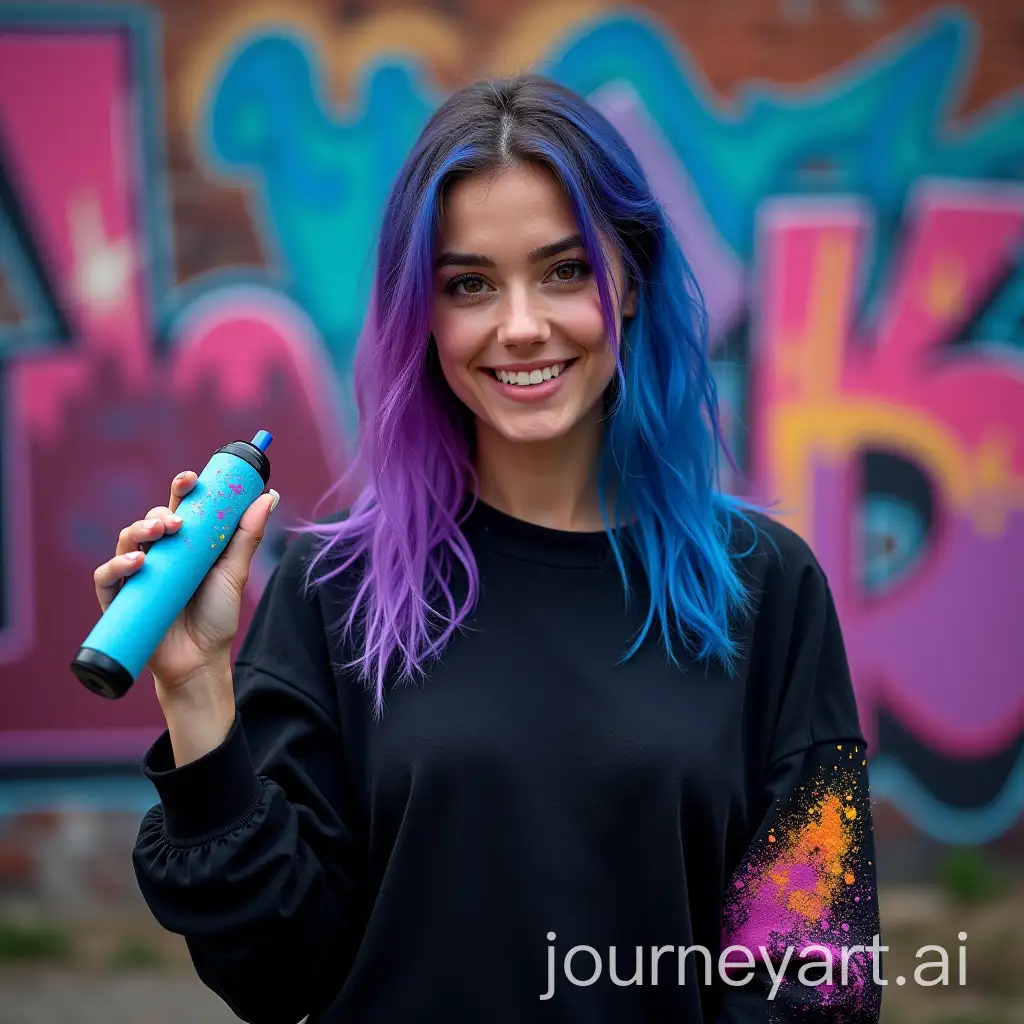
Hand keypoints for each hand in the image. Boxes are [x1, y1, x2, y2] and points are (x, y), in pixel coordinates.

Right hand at [93, 470, 279, 706]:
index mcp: (184, 544)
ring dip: (140, 530)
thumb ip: (247, 535)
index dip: (181, 489)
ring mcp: (136, 575)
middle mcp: (158, 554)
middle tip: (176, 520)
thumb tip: (267, 496)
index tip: (191, 479)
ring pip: (127, 540)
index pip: (180, 507)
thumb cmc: (216, 615)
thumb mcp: (234, 572)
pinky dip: (116, 565)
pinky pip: (106, 577)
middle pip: (151, 520)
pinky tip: (137, 562)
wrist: (200, 661)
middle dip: (161, 513)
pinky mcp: (118, 598)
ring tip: (159, 534)